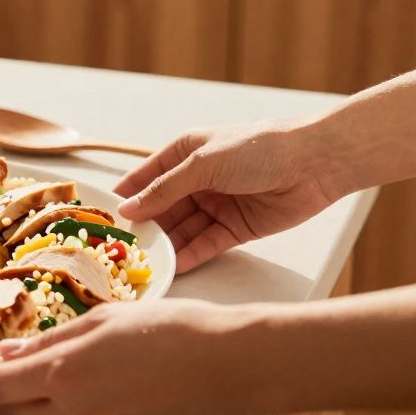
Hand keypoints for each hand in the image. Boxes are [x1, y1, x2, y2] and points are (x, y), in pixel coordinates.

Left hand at [0, 299, 259, 414]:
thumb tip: (14, 352)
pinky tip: (108, 397)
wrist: (232, 365)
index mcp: (63, 373)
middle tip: (6, 380)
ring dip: (45, 408)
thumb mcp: (103, 321)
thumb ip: (51, 341)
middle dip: (4, 398)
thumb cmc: (175, 331)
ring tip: (76, 378)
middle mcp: (74, 414)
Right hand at [113, 120, 339, 272]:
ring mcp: (216, 205)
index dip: (124, 197)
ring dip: (165, 244)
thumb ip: (165, 189)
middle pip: (162, 209)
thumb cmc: (258, 148)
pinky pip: (206, 244)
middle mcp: (197, 180)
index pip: (145, 178)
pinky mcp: (236, 228)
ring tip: (144, 263)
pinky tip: (173, 266)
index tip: (99, 217)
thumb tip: (128, 209)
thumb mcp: (203, 164)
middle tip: (119, 249)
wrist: (316, 162)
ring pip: (182, 229)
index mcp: (184, 154)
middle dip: (144, 227)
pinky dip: (190, 255)